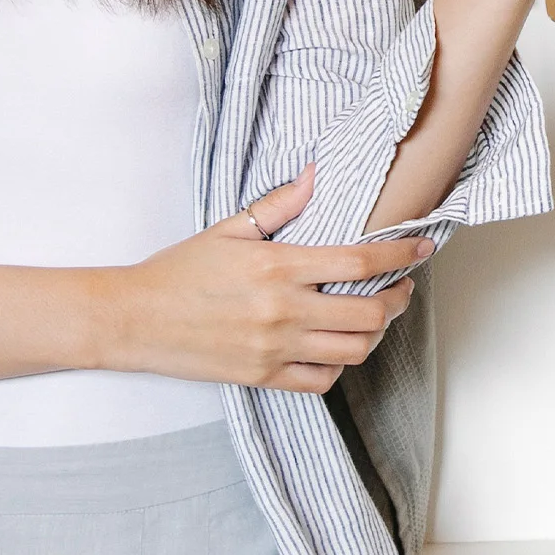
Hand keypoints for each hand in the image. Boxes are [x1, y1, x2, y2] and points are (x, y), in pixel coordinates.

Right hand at [109, 166, 432, 393]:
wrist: (133, 320)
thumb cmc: (180, 269)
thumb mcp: (229, 228)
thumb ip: (280, 204)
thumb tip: (317, 173)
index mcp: (277, 266)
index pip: (357, 263)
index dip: (398, 255)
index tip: (421, 247)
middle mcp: (282, 312)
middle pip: (368, 314)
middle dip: (397, 299)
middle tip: (402, 286)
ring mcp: (273, 349)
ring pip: (352, 351)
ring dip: (375, 333)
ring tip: (376, 314)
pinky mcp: (262, 377)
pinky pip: (320, 381)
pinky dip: (340, 365)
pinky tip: (339, 345)